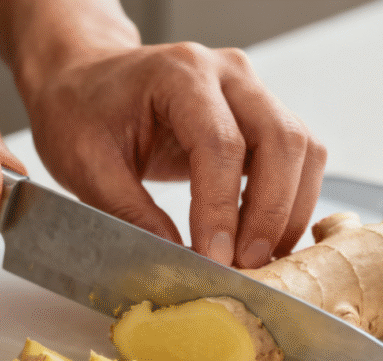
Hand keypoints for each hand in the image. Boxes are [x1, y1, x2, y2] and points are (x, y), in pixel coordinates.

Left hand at [23, 42, 325, 267]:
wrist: (84, 82)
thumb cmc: (80, 112)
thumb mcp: (86, 165)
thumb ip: (131, 213)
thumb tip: (178, 262)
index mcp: (179, 74)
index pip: (220, 143)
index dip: (222, 208)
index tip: (216, 258)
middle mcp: (227, 74)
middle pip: (281, 140)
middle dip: (271, 212)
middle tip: (248, 266)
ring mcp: (250, 92)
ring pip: (302, 150)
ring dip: (289, 211)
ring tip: (259, 259)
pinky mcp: (259, 117)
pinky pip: (297, 158)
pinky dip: (290, 202)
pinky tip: (266, 239)